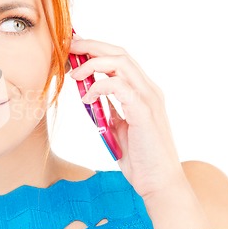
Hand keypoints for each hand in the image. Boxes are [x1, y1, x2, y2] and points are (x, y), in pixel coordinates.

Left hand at [69, 33, 185, 198]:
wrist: (159, 183)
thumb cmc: (139, 157)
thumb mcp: (118, 126)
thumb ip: (109, 108)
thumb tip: (89, 94)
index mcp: (142, 91)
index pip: (119, 58)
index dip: (96, 49)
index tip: (73, 48)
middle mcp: (148, 90)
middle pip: (119, 53)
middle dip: (91, 46)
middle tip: (68, 46)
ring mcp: (148, 99)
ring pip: (121, 63)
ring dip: (92, 63)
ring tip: (73, 72)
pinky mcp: (144, 112)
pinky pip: (120, 87)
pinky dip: (99, 87)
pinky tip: (87, 97)